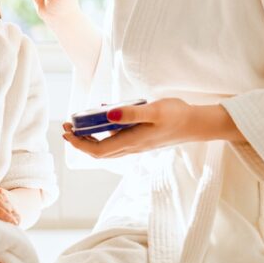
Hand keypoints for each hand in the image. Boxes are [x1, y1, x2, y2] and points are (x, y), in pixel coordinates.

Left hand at [62, 99, 241, 157]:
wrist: (197, 124)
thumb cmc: (177, 115)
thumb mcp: (153, 110)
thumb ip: (130, 113)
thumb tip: (106, 113)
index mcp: (132, 142)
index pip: (97, 151)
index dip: (79, 144)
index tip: (67, 133)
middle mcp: (132, 147)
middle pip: (99, 152)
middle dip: (80, 142)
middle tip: (66, 127)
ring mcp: (138, 145)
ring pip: (108, 149)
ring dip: (90, 140)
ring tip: (80, 126)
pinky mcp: (143, 140)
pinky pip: (118, 141)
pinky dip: (105, 135)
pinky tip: (105, 118)